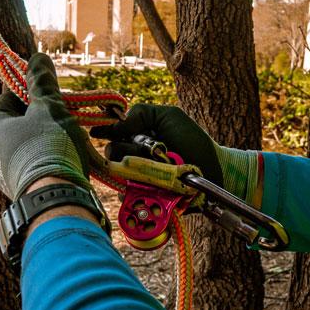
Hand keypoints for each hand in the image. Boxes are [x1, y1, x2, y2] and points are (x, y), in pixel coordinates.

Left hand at [0, 54, 99, 199]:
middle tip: (63, 111)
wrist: (55, 198)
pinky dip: (50, 155)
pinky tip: (68, 155)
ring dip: (49, 135)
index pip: (6, 96)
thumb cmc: (46, 146)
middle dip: (42, 114)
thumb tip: (37, 58)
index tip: (48, 90)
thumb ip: (41, 82)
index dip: (29, 89)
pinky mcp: (20, 187)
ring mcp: (3, 172)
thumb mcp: (47, 108)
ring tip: (70, 134)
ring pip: (29, 141)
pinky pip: (35, 162)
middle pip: (19, 120)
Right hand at [90, 104, 260, 202]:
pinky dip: (134, 188)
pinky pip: (126, 194)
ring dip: (136, 165)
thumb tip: (116, 124)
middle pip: (111, 152)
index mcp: (136, 136)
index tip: (97, 130)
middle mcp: (132, 156)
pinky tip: (152, 182)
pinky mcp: (142, 196)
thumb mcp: (169, 116)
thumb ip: (141, 113)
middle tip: (148, 147)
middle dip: (128, 147)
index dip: (103, 130)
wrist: (212, 168)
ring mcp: (136, 177)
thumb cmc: (192, 140)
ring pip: (117, 172)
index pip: (110, 133)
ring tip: (158, 164)